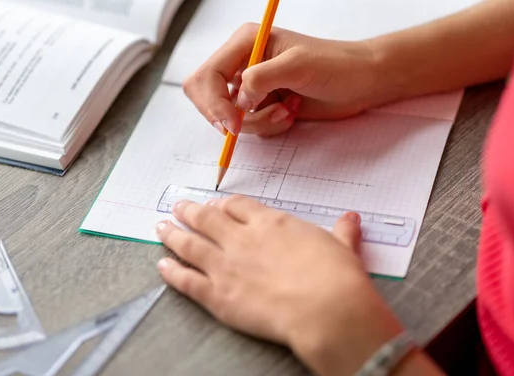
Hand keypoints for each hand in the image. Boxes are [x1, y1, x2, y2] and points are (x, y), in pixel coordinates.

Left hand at [156, 196, 402, 375]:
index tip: (216, 205)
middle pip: (207, 219)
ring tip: (162, 227)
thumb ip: (342, 232)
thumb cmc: (336, 276)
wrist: (325, 309)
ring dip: (174, 234)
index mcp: (271, 223)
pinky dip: (172, 272)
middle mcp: (242, 239)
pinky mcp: (218, 296)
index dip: (223, 205)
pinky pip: (187, 281)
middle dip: (191, 211)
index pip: (238, 206)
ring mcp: (226, 266)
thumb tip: (351, 219)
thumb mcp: (342, 247)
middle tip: (178, 206)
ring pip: (191, 244)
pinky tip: (163, 265)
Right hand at [183, 23, 392, 136]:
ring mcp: (253, 87)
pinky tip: (291, 112)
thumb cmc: (335, 65)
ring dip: (259, 122)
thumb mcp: (298, 65)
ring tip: (286, 110)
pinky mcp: (265, 106)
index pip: (207, 76)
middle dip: (228, 116)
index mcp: (245, 43)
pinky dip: (269, 126)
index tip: (233, 123)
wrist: (360, 82)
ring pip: (231, 118)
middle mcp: (244, 64)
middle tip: (245, 125)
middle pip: (208, 98)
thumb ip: (261, 77)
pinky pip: (251, 127)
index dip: (213, 103)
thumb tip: (238, 100)